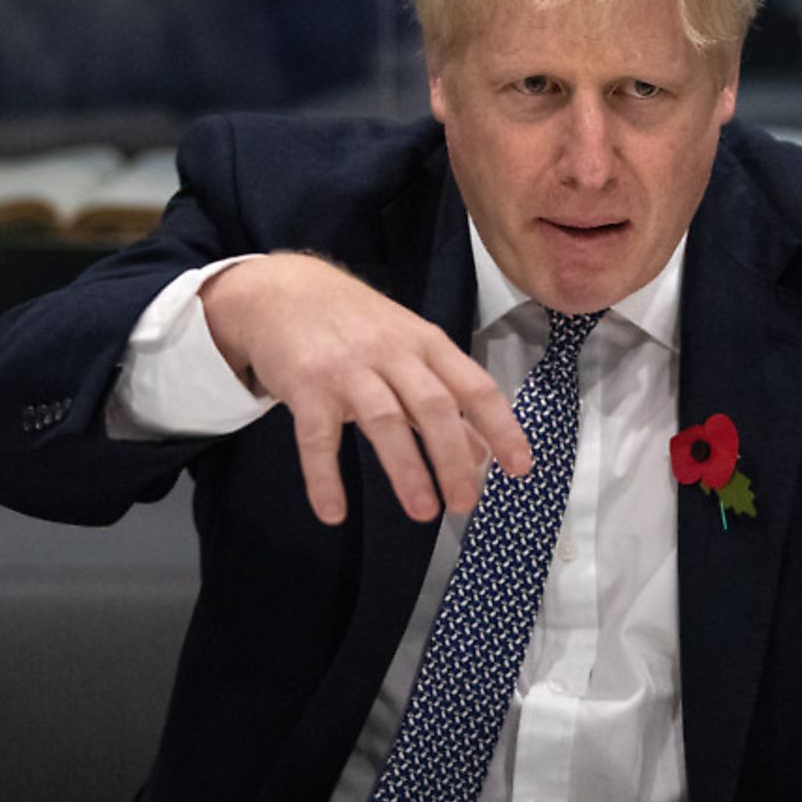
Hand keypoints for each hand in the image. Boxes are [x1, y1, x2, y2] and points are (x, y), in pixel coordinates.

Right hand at [200, 251, 528, 523]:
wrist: (281, 290)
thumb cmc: (355, 325)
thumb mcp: (410, 350)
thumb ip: (447, 400)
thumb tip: (483, 453)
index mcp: (428, 344)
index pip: (476, 387)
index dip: (502, 428)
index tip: (520, 468)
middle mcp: (393, 353)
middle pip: (434, 407)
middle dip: (453, 459)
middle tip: (464, 504)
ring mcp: (348, 368)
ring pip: (385, 421)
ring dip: (407, 471)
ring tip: (423, 512)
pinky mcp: (305, 385)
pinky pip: (317, 438)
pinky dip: (325, 477)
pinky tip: (333, 512)